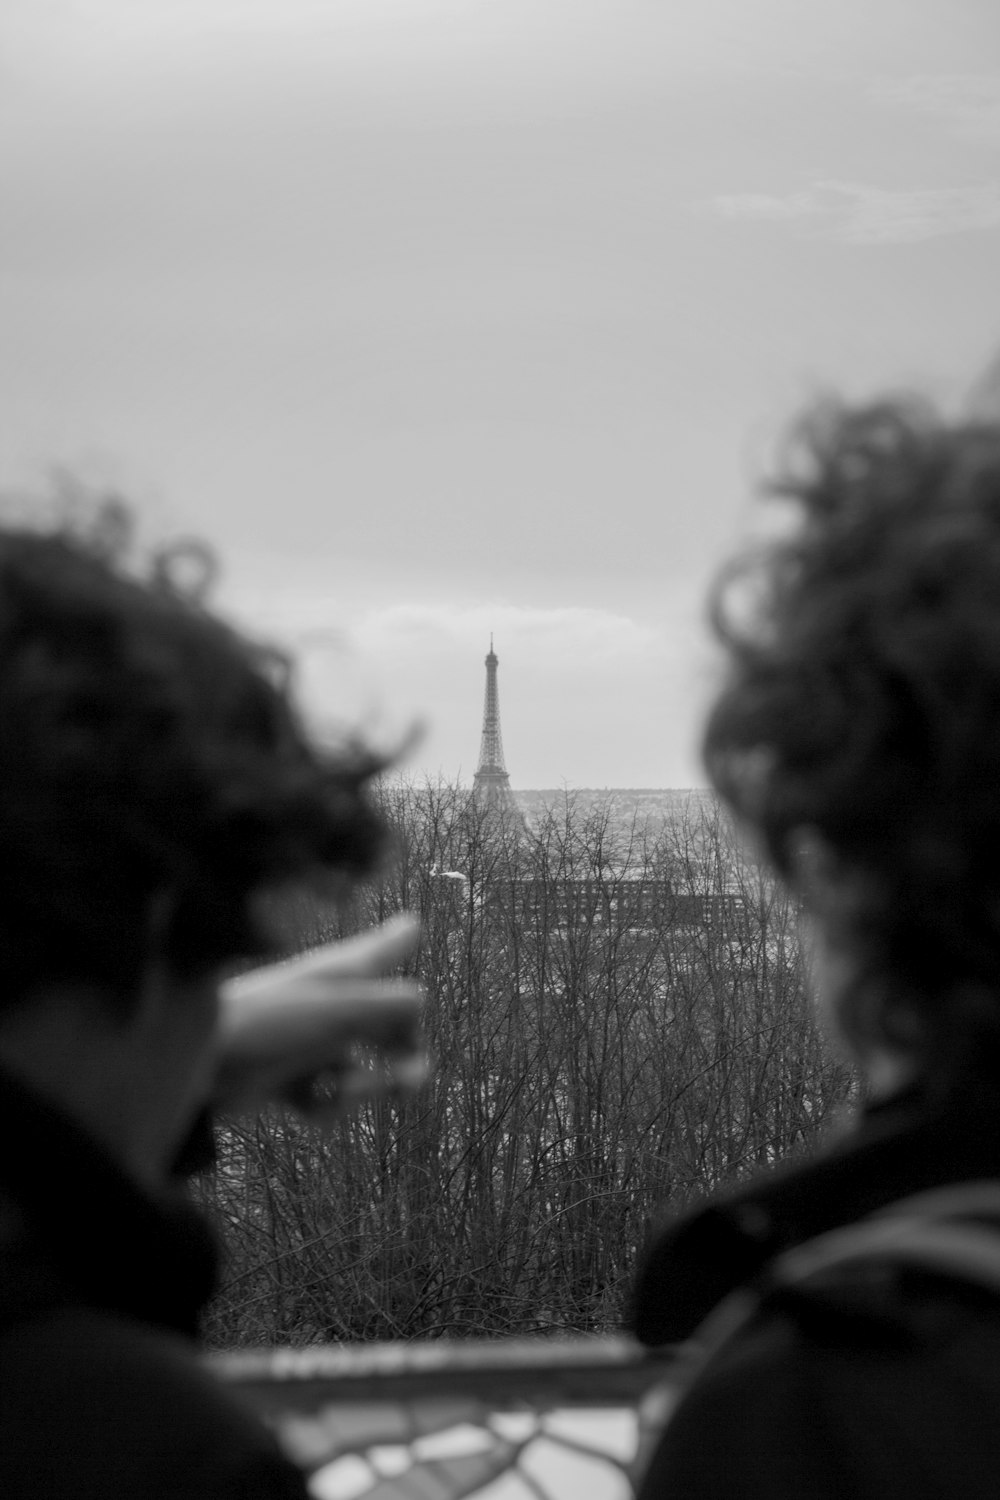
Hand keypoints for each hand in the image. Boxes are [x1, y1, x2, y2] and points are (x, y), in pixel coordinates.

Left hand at [212, 913, 425, 1121]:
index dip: (402, 937)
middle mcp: (334, 1004)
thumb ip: (394, 1005)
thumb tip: (422, 1003)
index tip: (415, 927)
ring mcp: (315, 1042)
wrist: (202, 1069)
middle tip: (410, 1080)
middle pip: (390, 1024)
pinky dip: (327, 1107)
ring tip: (342, 1092)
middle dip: (405, 1054)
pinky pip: (333, 1098)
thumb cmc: (270, 1024)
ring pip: (365, 1068)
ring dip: (362, 1088)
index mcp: (346, 973)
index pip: (385, 946)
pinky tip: (308, 1104)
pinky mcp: (296, 1077)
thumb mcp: (342, 1009)